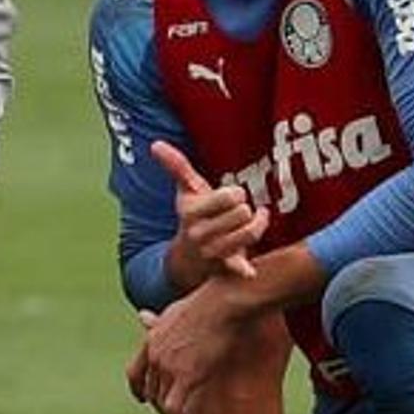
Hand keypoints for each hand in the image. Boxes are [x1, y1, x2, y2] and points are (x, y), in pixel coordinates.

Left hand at [125, 272, 266, 413]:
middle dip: (159, 404)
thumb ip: (156, 322)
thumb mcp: (173, 311)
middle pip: (150, 391)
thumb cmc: (205, 303)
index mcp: (150, 340)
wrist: (221, 303)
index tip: (142, 399)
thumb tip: (141, 316)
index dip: (138, 389)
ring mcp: (167, 366)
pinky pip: (174, 409)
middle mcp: (154, 355)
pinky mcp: (185, 376)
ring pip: (161, 402)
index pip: (134, 373)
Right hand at [147, 138, 264, 285]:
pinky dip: (245, 269)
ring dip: (257, 226)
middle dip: (246, 209)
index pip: (228, 197)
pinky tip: (249, 267)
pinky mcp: (224, 270)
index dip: (236, 194)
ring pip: (250, 234)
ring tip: (255, 220)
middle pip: (243, 213)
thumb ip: (176, 166)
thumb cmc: (192, 217)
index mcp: (191, 213)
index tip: (234, 195)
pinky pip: (242, 268)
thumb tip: (155, 144)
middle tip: (241, 211)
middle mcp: (200, 234)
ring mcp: (212, 253)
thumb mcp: (185, 192)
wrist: (186, 259)